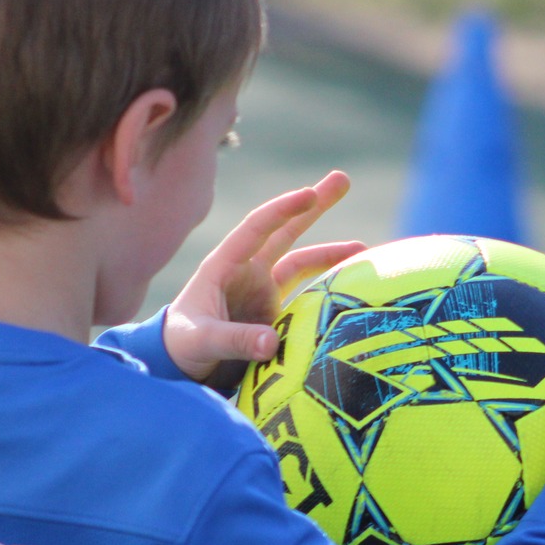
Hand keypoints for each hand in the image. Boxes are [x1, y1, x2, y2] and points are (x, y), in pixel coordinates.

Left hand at [162, 171, 362, 381]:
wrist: (179, 365)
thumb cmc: (181, 346)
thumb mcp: (201, 341)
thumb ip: (234, 340)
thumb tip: (271, 343)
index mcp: (225, 265)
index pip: (257, 228)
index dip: (284, 210)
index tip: (311, 194)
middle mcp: (248, 270)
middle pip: (285, 231)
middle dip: (313, 206)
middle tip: (342, 180)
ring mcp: (263, 289)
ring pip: (302, 262)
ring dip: (331, 253)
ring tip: (364, 249)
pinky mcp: (275, 310)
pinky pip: (307, 294)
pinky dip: (328, 288)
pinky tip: (351, 286)